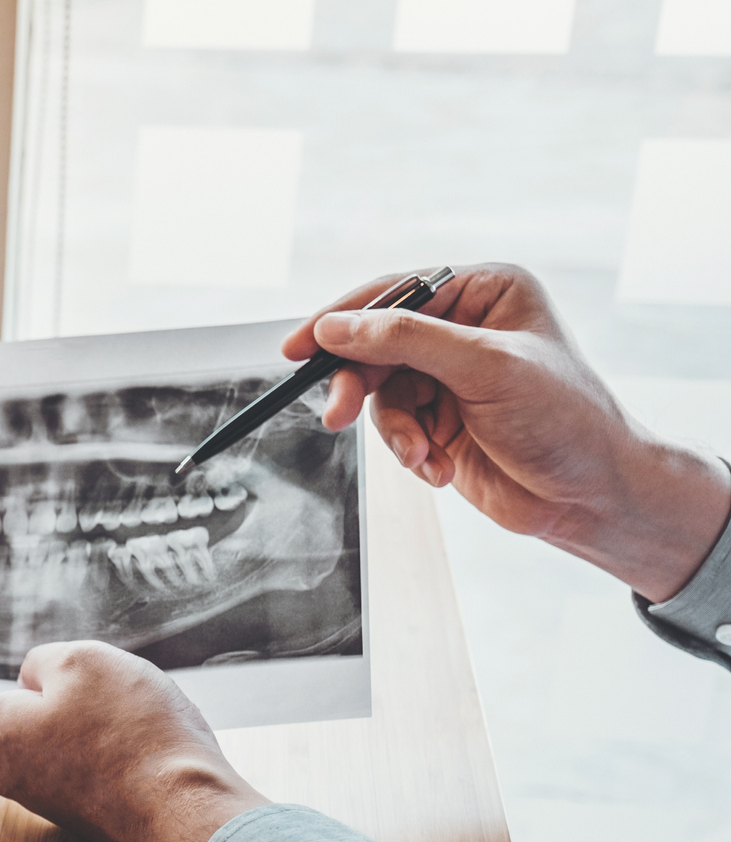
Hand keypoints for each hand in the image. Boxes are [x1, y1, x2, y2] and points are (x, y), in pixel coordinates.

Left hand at [0, 642, 267, 841]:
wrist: (193, 817)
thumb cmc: (135, 740)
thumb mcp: (84, 663)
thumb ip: (42, 663)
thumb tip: (35, 679)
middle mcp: (3, 773)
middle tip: (12, 649)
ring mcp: (43, 794)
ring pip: (26, 736)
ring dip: (47, 704)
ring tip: (96, 679)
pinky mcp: (82, 803)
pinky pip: (66, 755)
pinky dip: (83, 728)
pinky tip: (123, 711)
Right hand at [285, 263, 730, 602]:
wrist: (592, 497)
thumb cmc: (565, 421)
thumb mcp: (483, 368)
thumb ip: (404, 340)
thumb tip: (335, 327)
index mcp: (486, 292)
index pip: (396, 292)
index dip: (343, 319)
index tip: (300, 347)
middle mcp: (466, 328)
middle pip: (377, 345)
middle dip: (361, 386)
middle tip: (338, 415)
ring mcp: (452, 376)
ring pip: (382, 393)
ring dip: (395, 430)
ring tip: (421, 454)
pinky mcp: (442, 420)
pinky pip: (395, 428)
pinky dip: (409, 451)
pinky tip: (439, 466)